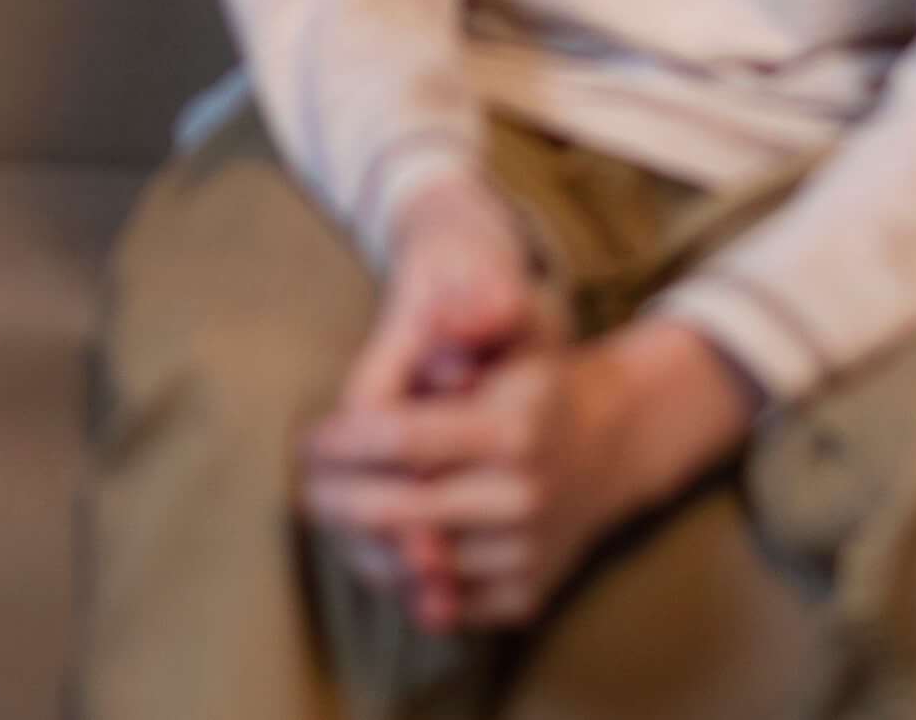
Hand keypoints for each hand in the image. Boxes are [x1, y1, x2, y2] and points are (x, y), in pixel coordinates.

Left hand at [297, 175, 551, 631]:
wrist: (610, 449)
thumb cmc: (535, 383)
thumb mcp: (517, 327)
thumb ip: (473, 308)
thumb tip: (431, 310)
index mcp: (514, 429)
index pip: (400, 440)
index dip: (339, 443)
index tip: (308, 443)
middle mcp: (524, 498)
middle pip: (393, 513)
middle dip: (332, 500)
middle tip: (305, 487)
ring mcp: (526, 555)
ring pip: (408, 568)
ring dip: (356, 545)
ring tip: (335, 515)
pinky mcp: (524, 598)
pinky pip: (438, 607)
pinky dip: (397, 582)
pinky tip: (378, 548)